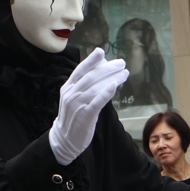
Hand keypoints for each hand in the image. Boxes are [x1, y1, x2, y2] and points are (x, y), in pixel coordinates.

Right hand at [49, 49, 127, 164]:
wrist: (64, 139)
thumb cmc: (74, 116)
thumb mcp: (75, 97)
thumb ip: (86, 84)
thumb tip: (101, 68)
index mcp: (68, 87)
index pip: (80, 70)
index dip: (91, 60)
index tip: (101, 51)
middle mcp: (71, 94)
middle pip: (91, 77)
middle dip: (107, 68)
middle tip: (121, 63)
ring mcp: (77, 105)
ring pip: (96, 87)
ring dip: (112, 78)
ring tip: (125, 73)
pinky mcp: (85, 116)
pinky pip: (96, 102)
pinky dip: (105, 93)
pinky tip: (115, 85)